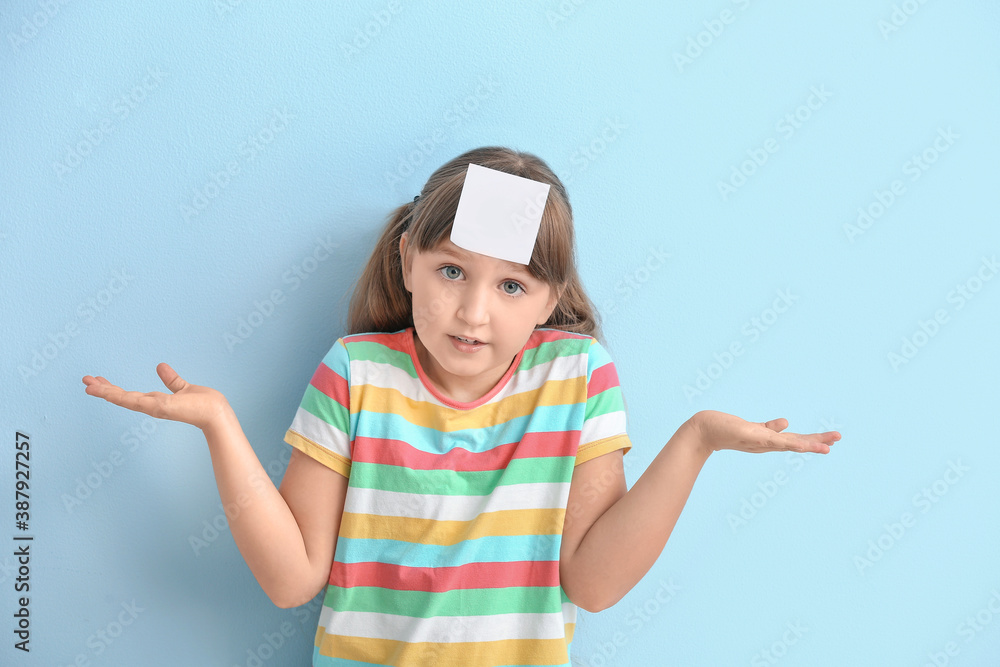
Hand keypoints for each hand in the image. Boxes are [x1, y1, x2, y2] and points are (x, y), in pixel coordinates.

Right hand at [82, 363, 228, 430]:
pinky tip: (107, 392)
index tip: (98, 380)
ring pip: (124, 399)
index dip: (113, 388)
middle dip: (103, 389)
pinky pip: (136, 402)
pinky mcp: (159, 408)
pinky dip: (120, 398)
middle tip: (85, 380)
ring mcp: (153, 408)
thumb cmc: (203, 403)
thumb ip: (171, 379)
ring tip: (88, 385)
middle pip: (122, 397)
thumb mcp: (182, 387)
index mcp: (155, 401)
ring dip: (105, 392)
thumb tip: (160, 366)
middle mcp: (151, 406)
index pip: (129, 394)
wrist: (215, 411)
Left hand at [692, 410, 839, 454]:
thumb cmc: (728, 430)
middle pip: (797, 443)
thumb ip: (770, 428)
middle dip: (818, 442)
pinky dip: (790, 443)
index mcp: (770, 441)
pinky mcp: (754, 437)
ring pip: (790, 444)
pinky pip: (776, 441)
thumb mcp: (754, 428)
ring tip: (828, 446)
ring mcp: (762, 442)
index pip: (795, 441)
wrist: (705, 431)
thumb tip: (787, 423)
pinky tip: (802, 444)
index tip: (831, 441)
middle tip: (839, 438)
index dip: (813, 440)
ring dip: (809, 445)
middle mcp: (768, 444)